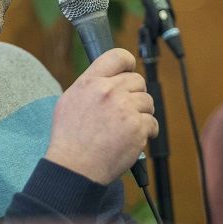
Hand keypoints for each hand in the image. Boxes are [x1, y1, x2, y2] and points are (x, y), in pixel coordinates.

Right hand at [44, 48, 156, 184]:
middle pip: (137, 80)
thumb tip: (107, 77)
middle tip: (126, 109)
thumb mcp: (69, 101)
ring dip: (141, 113)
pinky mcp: (137, 128)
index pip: (117, 56)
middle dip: (135, 94)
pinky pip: (152, 122)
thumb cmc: (69, 138)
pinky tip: (133, 138)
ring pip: (147, 101)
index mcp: (90, 82)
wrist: (74, 167)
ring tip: (127, 127)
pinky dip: (147, 132)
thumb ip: (89, 85)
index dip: (128, 63)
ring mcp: (124, 109)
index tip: (129, 71)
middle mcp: (108, 91)